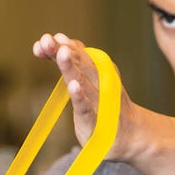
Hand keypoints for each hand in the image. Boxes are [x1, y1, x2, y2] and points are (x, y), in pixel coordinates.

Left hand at [33, 31, 137, 159]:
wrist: (131, 135)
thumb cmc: (104, 106)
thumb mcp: (89, 82)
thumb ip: (71, 62)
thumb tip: (55, 39)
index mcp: (97, 70)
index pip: (78, 53)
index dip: (60, 45)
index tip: (43, 41)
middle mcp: (100, 81)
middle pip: (79, 62)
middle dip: (62, 50)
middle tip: (47, 39)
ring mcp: (98, 100)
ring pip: (82, 80)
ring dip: (70, 66)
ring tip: (61, 52)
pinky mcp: (94, 121)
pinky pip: (86, 107)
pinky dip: (80, 96)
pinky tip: (73, 86)